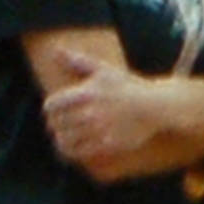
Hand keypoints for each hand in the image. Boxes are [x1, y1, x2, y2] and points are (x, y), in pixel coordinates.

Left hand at [42, 49, 160, 161]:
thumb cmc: (127, 85)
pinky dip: (69, 152)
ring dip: (60, 138)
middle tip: (55, 125)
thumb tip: (55, 51)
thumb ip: (77, 61)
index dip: (49, 109)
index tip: (52, 111)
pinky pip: (79, 152)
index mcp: (86, 92)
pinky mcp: (107, 144)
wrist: (154, 106)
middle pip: (57, 123)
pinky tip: (69, 149)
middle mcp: (90, 112)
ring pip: (65, 139)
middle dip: (53, 124)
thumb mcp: (103, 69)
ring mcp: (99, 129)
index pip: (52, 105)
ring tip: (61, 137)